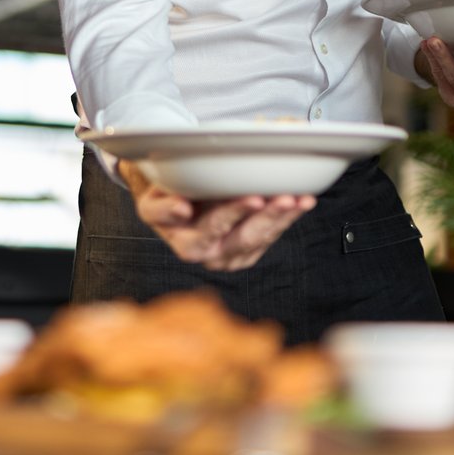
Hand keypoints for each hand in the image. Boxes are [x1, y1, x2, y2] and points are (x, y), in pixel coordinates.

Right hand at [119, 161, 314, 271]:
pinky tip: (302, 202)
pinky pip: (273, 235)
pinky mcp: (251, 251)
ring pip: (264, 237)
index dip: (233, 214)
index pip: (212, 229)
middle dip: (268, 217)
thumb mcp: (151, 202)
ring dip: (285, 217)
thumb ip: (161, 208)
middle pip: (245, 238)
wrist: (174, 204)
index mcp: (188, 245)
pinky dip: (288, 218)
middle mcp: (213, 256)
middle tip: (286, 198)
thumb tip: (181, 210)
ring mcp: (235, 255)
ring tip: (301, 198)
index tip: (253, 198)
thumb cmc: (164, 199)